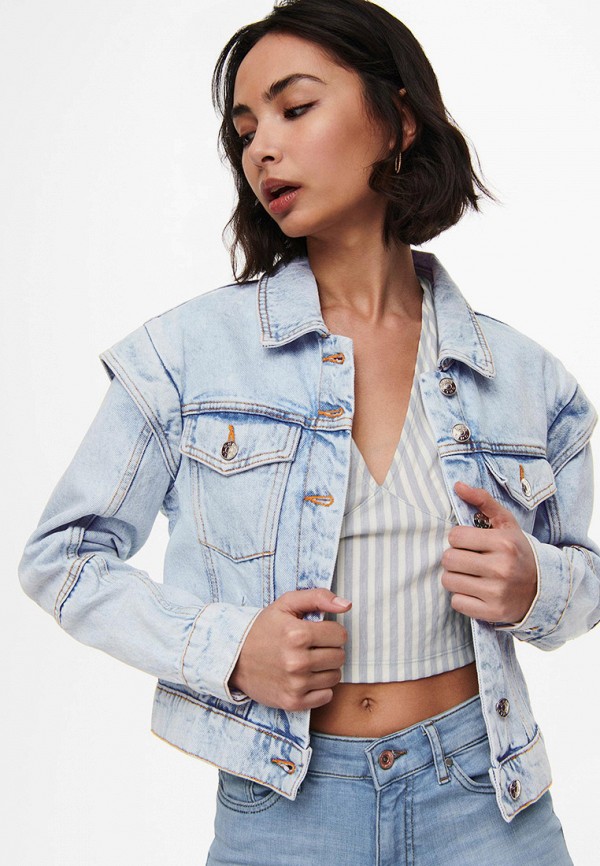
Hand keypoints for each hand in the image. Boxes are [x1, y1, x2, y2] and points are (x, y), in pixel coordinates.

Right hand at [228, 589, 350, 710]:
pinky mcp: (292, 702)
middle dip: (329, 649)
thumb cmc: (263, 629)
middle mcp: (297, 661)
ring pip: (335, 677)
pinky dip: (320, 688)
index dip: (331, 632)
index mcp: (297, 634)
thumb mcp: (286, 604)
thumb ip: (318, 597)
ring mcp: (295, 684)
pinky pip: (326, 696)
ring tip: (307, 662)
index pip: (340, 635)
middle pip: (339, 656)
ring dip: (325, 669)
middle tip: (312, 647)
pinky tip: (305, 678)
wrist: (234, 659)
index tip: (317, 632)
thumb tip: (346, 605)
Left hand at [441, 482, 536, 624]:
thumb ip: (482, 501)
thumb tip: (457, 485)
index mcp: (503, 543)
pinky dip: (462, 597)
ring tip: (471, 575)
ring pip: (449, 581)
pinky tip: (475, 591)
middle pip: (448, 559)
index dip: (459, 539)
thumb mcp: (505, 524)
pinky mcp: (492, 612)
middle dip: (454, 558)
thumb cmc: (516, 551)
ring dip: (455, 577)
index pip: (455, 536)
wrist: (542, 589)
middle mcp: (501, 567)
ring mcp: (497, 592)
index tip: (470, 543)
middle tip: (468, 560)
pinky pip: (456, 602)